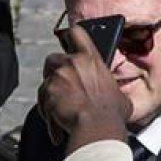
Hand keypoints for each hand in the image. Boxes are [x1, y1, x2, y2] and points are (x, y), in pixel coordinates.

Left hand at [39, 24, 130, 151]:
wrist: (96, 127)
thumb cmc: (110, 114)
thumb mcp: (118, 95)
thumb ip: (108, 88)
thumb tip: (112, 97)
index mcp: (91, 59)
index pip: (77, 33)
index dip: (69, 35)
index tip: (66, 40)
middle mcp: (72, 63)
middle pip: (52, 59)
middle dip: (53, 72)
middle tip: (61, 87)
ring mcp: (58, 77)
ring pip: (45, 82)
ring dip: (50, 95)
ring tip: (61, 113)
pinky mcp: (47, 92)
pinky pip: (42, 101)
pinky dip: (48, 113)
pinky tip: (58, 126)